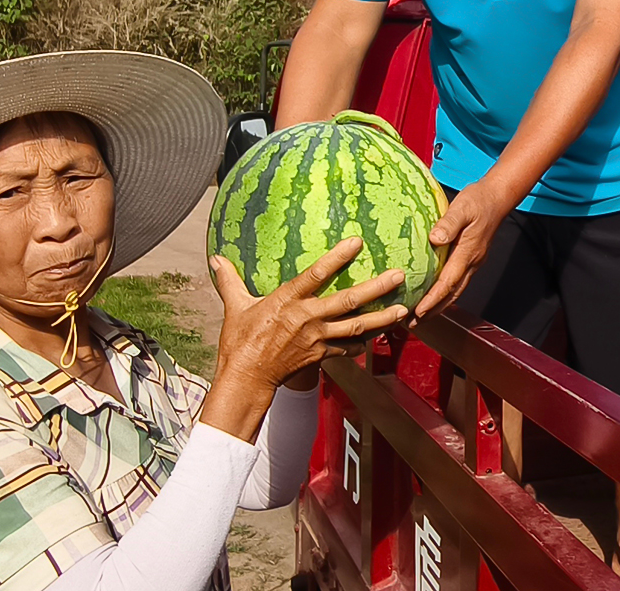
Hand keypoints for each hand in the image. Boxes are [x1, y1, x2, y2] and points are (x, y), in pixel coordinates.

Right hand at [200, 238, 406, 441]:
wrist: (246, 378)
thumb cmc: (239, 340)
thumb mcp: (234, 305)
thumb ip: (230, 280)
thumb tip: (216, 259)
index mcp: (287, 301)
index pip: (316, 274)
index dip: (337, 257)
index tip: (356, 241)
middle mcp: (307, 319)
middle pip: (349, 300)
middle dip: (377, 287)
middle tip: (399, 275)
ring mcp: (317, 339)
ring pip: (356, 327)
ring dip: (382, 318)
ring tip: (403, 309)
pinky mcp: (321, 356)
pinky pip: (347, 349)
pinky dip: (363, 343)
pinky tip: (378, 337)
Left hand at [412, 185, 507, 319]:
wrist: (497, 197)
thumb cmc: (478, 200)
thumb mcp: (462, 207)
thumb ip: (448, 223)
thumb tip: (435, 239)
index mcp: (468, 252)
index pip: (448, 282)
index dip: (433, 299)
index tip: (418, 312)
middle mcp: (472, 262)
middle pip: (452, 294)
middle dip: (434, 310)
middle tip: (414, 323)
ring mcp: (473, 261)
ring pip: (455, 290)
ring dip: (439, 305)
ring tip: (421, 317)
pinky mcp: (471, 258)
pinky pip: (457, 281)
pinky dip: (444, 293)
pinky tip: (433, 295)